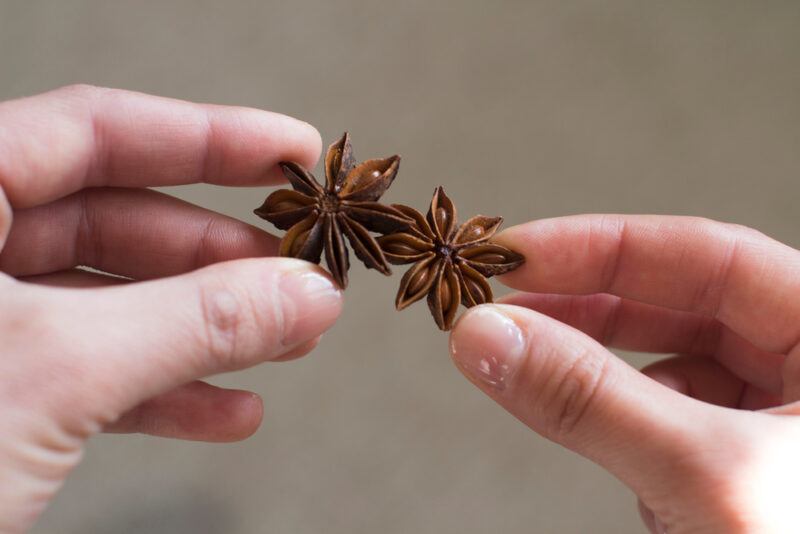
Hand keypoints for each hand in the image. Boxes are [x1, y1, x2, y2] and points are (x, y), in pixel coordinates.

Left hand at [0, 85, 341, 531]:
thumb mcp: (55, 372)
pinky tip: (228, 410)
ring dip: (207, 328)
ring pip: (110, 303)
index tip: (290, 150)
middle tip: (297, 271)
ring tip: (286, 340)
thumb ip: (195, 322)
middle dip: (219, 253)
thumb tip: (304, 293)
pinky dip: (165, 393)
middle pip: (112, 220)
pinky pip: (91, 374)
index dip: (208, 138)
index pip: (93, 131)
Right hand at [449, 215, 799, 532]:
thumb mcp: (706, 478)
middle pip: (682, 306)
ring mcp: (779, 428)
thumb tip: (489, 335)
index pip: (707, 257)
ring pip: (670, 370)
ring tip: (536, 376)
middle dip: (585, 307)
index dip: (603, 246)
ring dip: (598, 375)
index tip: (517, 254)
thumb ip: (592, 400)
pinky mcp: (744, 476)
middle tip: (503, 307)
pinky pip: (671, 429)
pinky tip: (624, 469)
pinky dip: (629, 437)